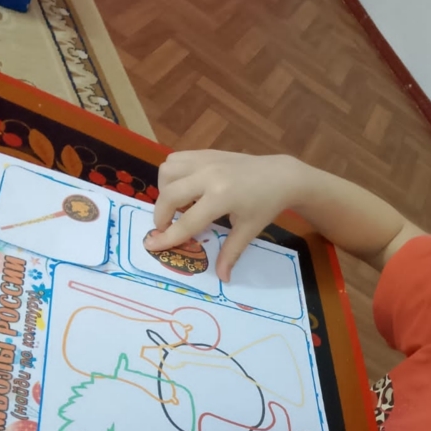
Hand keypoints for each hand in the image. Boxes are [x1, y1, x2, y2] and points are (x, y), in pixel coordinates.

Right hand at [148, 150, 303, 281]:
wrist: (280, 175)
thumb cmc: (266, 205)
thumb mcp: (249, 230)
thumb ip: (231, 252)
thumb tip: (222, 277)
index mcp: (222, 197)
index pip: (187, 222)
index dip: (168, 237)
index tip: (151, 245)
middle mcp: (209, 176)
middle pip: (169, 195)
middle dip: (161, 214)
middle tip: (167, 227)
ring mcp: (206, 160)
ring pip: (167, 171)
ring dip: (165, 190)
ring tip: (178, 205)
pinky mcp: (205, 152)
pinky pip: (175, 159)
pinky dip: (172, 175)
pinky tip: (185, 189)